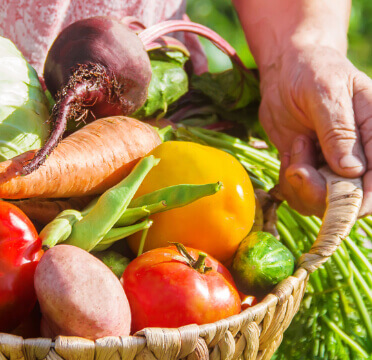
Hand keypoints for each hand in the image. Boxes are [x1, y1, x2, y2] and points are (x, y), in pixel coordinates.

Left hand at [259, 45, 371, 216]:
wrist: (286, 72)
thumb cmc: (313, 72)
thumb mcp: (327, 92)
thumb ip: (339, 129)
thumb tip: (352, 170)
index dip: (362, 198)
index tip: (338, 202)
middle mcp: (356, 155)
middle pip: (347, 197)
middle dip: (318, 193)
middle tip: (297, 168)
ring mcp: (329, 164)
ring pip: (319, 199)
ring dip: (299, 185)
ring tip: (295, 148)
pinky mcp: (307, 167)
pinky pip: (298, 191)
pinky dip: (288, 181)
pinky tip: (288, 155)